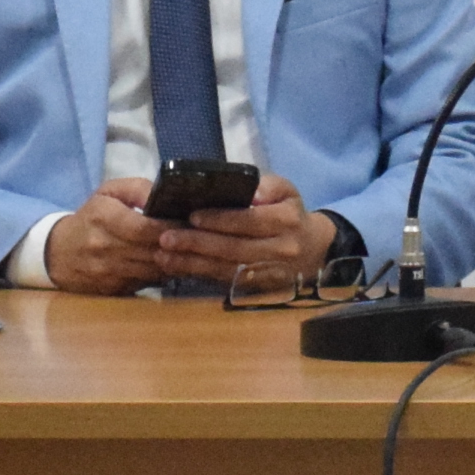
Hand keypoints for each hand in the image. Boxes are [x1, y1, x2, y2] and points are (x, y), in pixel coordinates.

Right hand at [42, 179, 210, 296]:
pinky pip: (146, 282)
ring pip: (153, 269)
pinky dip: (163, 275)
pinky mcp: (113, 289)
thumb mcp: (108, 193)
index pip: (144, 227)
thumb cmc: (90, 217)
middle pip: (152, 250)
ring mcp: (107, 272)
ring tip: (192, 251)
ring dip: (175, 262)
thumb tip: (164, 194)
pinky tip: (175, 265)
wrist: (56, 253)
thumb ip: (138, 188)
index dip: (170, 227)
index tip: (190, 223)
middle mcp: (103, 247)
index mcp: (103, 217)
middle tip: (200, 238)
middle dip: (178, 245)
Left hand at [152, 173, 340, 286]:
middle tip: (166, 238)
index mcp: (287, 221)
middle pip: (235, 248)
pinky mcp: (258, 288)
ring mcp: (269, 272)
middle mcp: (281, 249)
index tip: (192, 216)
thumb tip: (250, 192)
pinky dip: (199, 274)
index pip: (251, 221)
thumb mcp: (286, 191)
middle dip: (198, 244)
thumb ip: (267, 186)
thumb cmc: (290, 213)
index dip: (221, 220)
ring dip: (192, 263)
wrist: (312, 251)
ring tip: (163, 255)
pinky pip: (225, 282)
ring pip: (227, 269)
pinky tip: (177, 267)